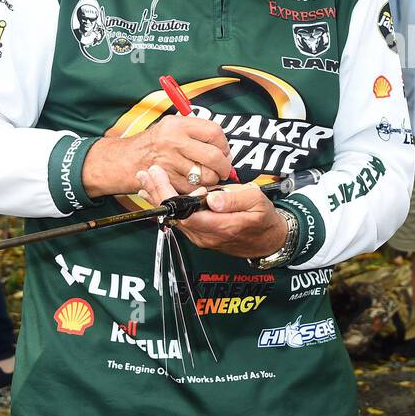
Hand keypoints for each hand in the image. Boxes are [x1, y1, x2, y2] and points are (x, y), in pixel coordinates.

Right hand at [84, 115, 232, 197]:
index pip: (214, 132)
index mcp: (177, 124)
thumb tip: (224, 147)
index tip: (224, 152)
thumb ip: (195, 132)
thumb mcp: (170, 127)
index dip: (224, 145)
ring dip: (212, 180)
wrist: (123, 160)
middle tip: (224, 170)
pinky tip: (193, 184)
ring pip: (205, 175)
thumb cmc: (151, 144)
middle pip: (213, 156)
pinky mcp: (165, 180)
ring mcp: (169, 162)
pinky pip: (192, 188)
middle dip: (224, 166)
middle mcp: (173, 141)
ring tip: (207, 177)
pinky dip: (197, 189)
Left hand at [136, 165, 287, 256]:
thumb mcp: (257, 203)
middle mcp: (206, 236)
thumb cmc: (264, 219)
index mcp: (219, 226)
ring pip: (173, 219)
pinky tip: (158, 195)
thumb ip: (235, 199)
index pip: (185, 212)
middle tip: (145, 174)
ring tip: (146, 181)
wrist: (269, 241)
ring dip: (159, 199)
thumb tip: (213, 197)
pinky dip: (168, 206)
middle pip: (173, 216)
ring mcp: (202, 238)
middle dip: (157, 194)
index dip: (168, 194)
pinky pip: (179, 221)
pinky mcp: (201, 236)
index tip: (158, 175)